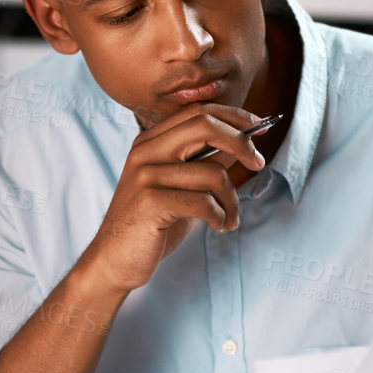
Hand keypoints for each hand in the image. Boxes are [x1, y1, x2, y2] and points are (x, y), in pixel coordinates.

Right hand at [76, 103, 267, 294]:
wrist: (113, 261)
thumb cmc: (150, 225)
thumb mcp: (180, 189)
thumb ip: (203, 165)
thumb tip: (239, 146)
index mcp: (150, 142)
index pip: (197, 112)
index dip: (233, 117)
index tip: (259, 129)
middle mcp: (145, 151)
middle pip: (204, 125)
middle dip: (241, 142)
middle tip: (258, 163)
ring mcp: (145, 175)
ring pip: (212, 172)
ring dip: (231, 199)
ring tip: (230, 218)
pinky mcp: (150, 202)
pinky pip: (203, 202)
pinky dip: (219, 216)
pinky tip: (216, 226)